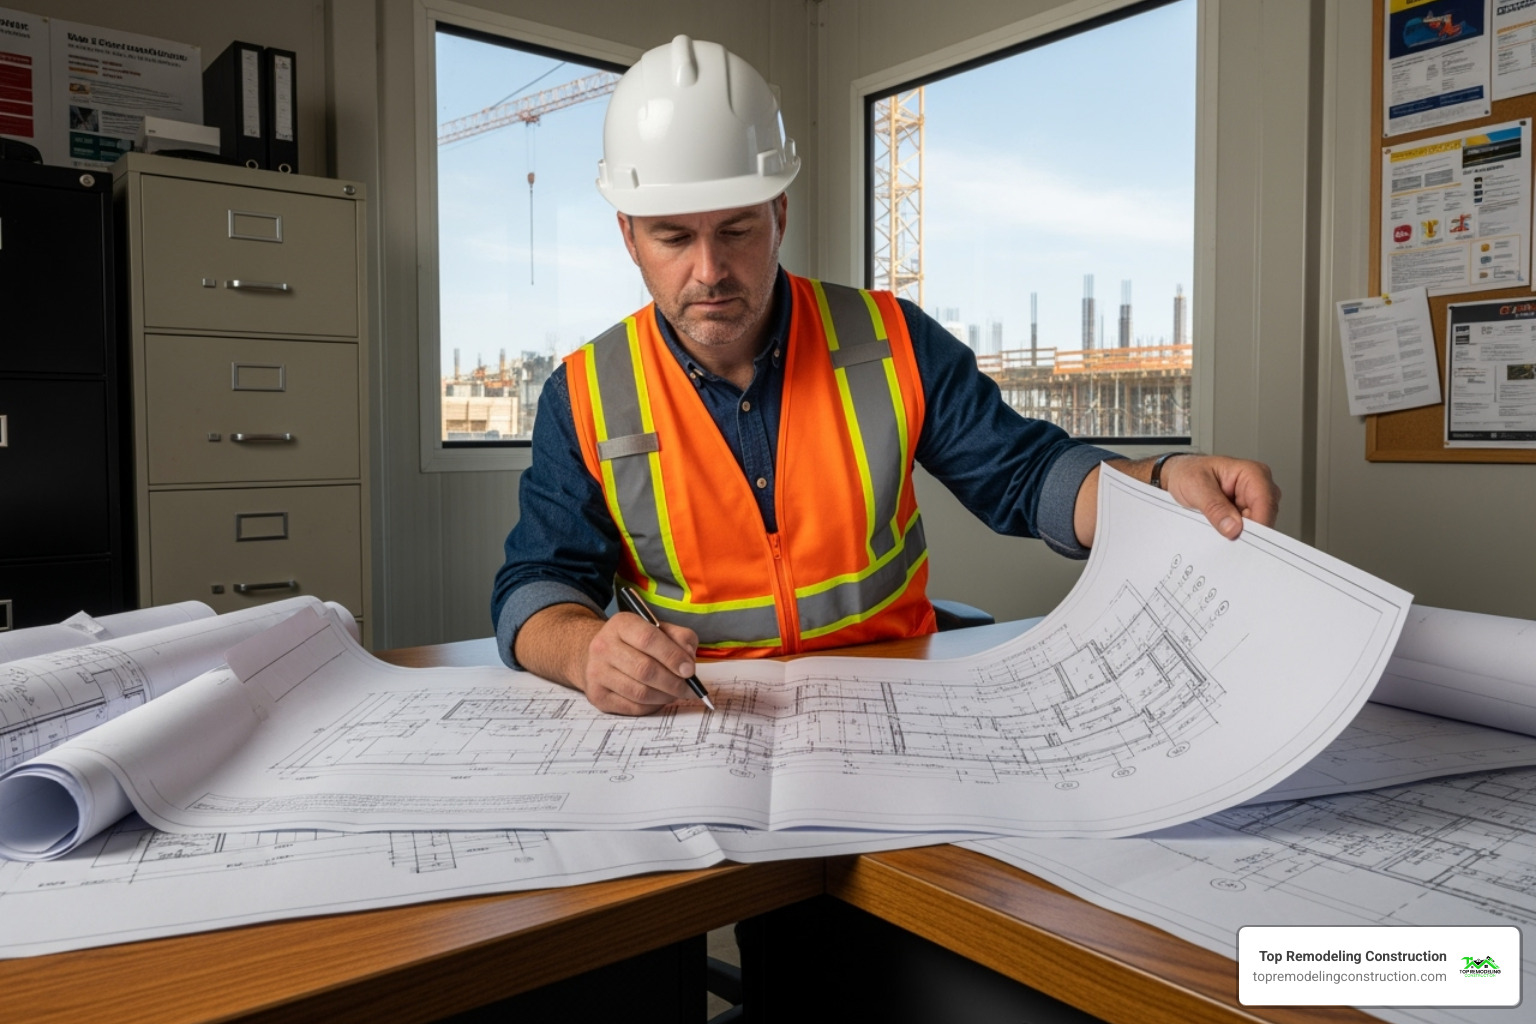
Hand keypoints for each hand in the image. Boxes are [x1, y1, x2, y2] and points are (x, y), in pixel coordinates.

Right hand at [579, 611, 700, 715]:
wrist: (599, 655)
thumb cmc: (635, 642)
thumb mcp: (657, 629)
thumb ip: (679, 638)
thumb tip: (689, 660)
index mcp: (621, 624)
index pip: (648, 639)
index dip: (673, 656)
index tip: (690, 670)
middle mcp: (604, 646)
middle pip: (645, 669)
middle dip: (673, 683)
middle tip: (689, 689)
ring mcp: (597, 672)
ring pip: (640, 692)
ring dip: (665, 697)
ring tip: (676, 693)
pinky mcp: (597, 695)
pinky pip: (633, 708)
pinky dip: (652, 707)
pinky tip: (659, 699)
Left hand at [1074, 455, 1281, 546]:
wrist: (1158, 482)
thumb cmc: (1176, 476)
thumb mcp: (1192, 487)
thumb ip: (1214, 507)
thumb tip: (1235, 528)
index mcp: (1251, 475)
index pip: (1266, 504)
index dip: (1257, 525)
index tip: (1242, 542)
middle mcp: (1255, 490)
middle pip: (1264, 521)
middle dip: (1248, 538)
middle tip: (1227, 555)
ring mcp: (1247, 506)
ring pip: (1253, 532)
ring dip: (1236, 543)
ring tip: (1215, 552)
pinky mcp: (1236, 520)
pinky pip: (1239, 536)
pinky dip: (1228, 544)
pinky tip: (1214, 553)